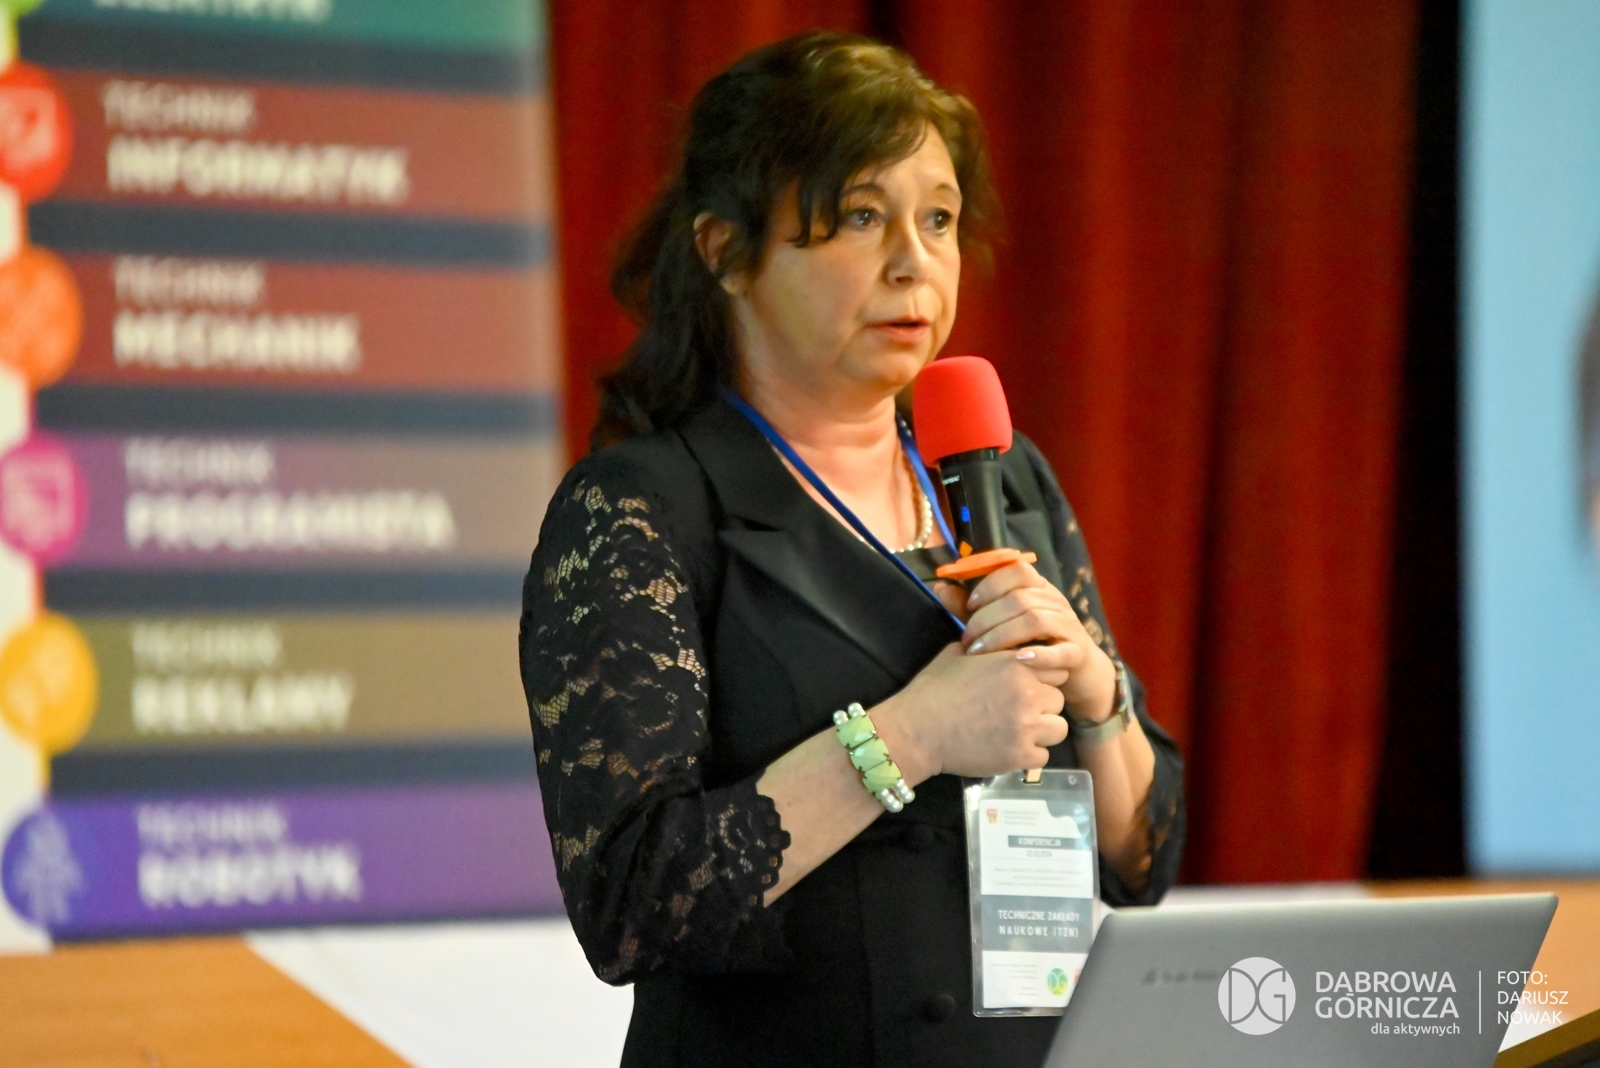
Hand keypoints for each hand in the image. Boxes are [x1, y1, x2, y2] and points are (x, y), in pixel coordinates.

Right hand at [872, 643, 1068, 778]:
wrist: (917, 729)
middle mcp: (1028, 692)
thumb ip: (985, 647)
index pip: (1055, 668)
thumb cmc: (933, 689)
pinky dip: (1027, 756)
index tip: (1026, 687)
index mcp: (1016, 664)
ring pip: (1057, 729)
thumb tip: (991, 638)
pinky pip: (1042, 757)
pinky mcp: (1021, 754)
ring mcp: (1027, 725)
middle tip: (1017, 712)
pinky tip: (1006, 749)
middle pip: (1058, 699)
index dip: (1042, 678)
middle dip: (1041, 706)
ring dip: (1040, 732)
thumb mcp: (958, 654)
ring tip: (1016, 732)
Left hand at [961, 561, 1116, 722]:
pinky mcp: (1077, 653)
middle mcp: (1055, 602)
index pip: (1017, 569)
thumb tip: (940, 586)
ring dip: (1001, 635)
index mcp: (1038, 588)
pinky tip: (1018, 659)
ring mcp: (1068, 626)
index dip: (991, 583)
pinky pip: (1061, 650)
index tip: (970, 604)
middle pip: (1019, 598)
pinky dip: (1039, 654)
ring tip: (979, 652)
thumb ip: (972, 607)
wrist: (1078, 672)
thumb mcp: (1001, 623)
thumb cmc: (1034, 644)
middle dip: (986, 618)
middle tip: (967, 640)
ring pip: (1034, 619)